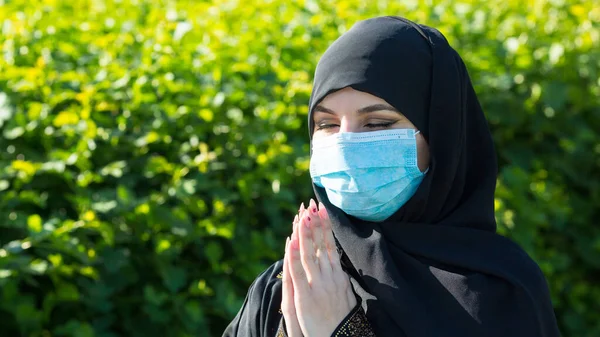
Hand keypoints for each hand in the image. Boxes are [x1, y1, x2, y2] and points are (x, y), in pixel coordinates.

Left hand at [281, 199, 356, 336]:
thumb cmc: (343, 321)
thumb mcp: (346, 295)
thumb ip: (340, 278)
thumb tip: (337, 265)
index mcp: (339, 275)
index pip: (330, 245)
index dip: (326, 226)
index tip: (322, 210)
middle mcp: (330, 277)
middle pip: (321, 245)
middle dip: (316, 223)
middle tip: (312, 204)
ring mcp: (318, 286)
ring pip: (310, 254)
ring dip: (306, 233)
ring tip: (303, 215)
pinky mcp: (305, 297)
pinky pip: (298, 273)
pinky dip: (295, 256)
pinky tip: (292, 241)